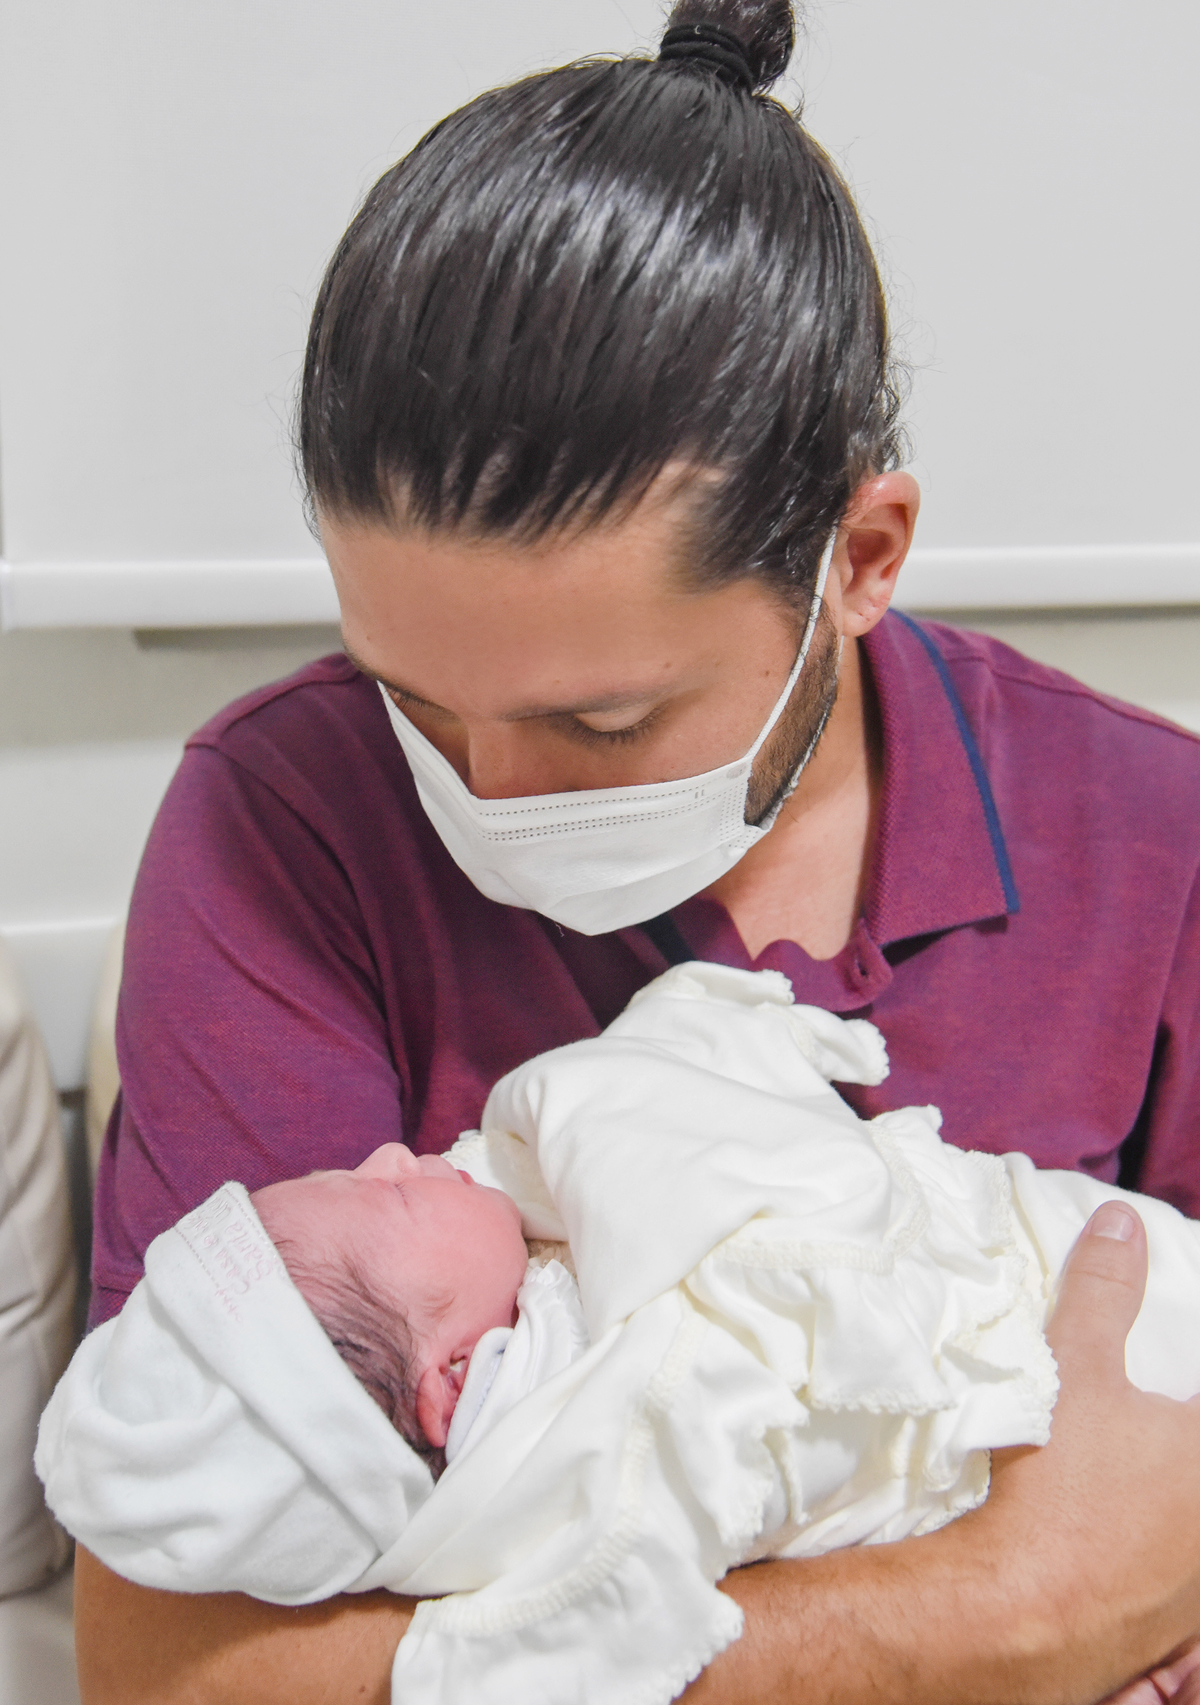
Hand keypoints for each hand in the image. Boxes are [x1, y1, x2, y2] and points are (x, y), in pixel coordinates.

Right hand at [977, 1200, 1199, 1698]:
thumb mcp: (1075, 1368)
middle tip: (1149, 1418)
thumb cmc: (1062, 1483)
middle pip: (1198, 1459)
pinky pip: (1179, 1577)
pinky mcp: (1172, 1626)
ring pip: (1190, 1524)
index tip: (1170, 1390)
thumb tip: (1121, 1221)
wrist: (1023, 1609)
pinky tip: (1116, 1536)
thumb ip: (1104, 1291)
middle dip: (1175, 1436)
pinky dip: (1160, 1552)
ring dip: (1172, 1497)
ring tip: (1131, 1477)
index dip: (1189, 1384)